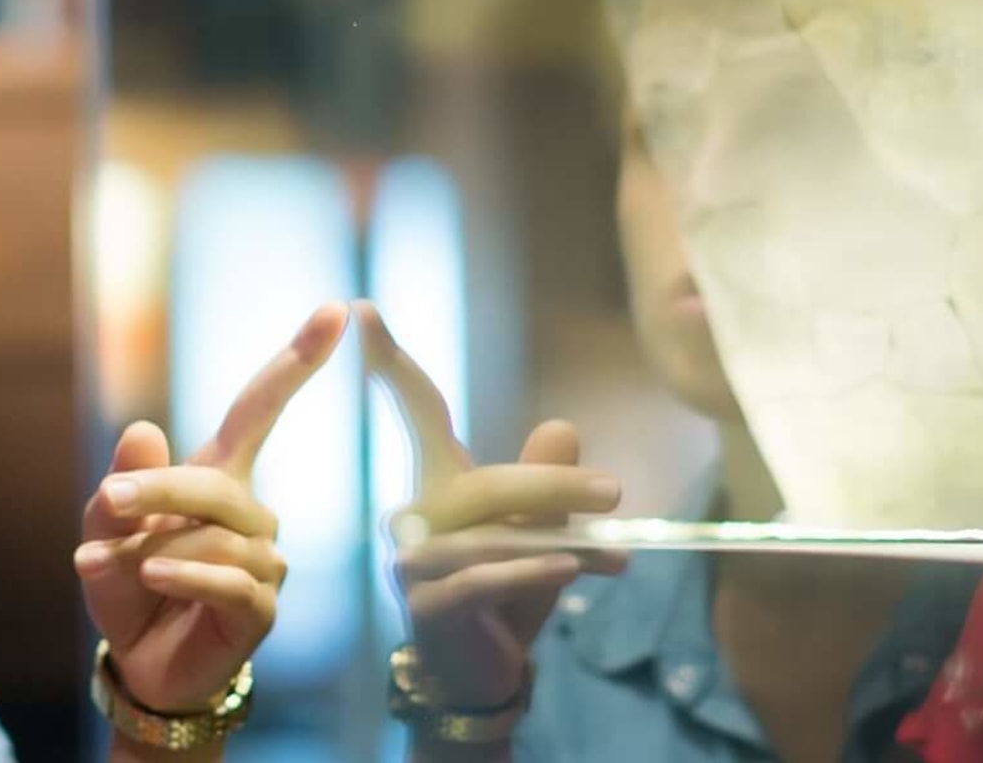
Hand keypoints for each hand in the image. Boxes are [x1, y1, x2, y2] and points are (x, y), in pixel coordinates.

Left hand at [74, 302, 346, 713]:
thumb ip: (122, 482)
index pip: (261, 408)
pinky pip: (233, 581)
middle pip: (217, 482)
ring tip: (107, 568)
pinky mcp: (261, 610)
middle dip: (159, 490)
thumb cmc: (128, 587)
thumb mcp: (103, 530)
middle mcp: (252, 514)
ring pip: (217, 536)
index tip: (338, 309)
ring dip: (152, 550)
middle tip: (107, 504)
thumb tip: (142, 428)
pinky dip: (189, 576)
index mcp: (219, 477)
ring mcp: (263, 562)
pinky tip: (156, 580)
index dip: (297, 360)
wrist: (138, 665)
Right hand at [374, 304, 624, 713]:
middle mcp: (415, 516)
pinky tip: (569, 572)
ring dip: (561, 541)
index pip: (419, 414)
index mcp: (439, 486)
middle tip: (617, 492)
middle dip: (554, 484)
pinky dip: (531, 573)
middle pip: (484, 480)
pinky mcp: (426, 606)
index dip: (390, 362)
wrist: (485, 674)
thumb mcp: (542, 533)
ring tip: (618, 555)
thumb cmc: (510, 596)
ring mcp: (413, 563)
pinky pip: (482, 578)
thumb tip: (561, 426)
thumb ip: (548, 482)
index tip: (364, 308)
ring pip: (490, 533)